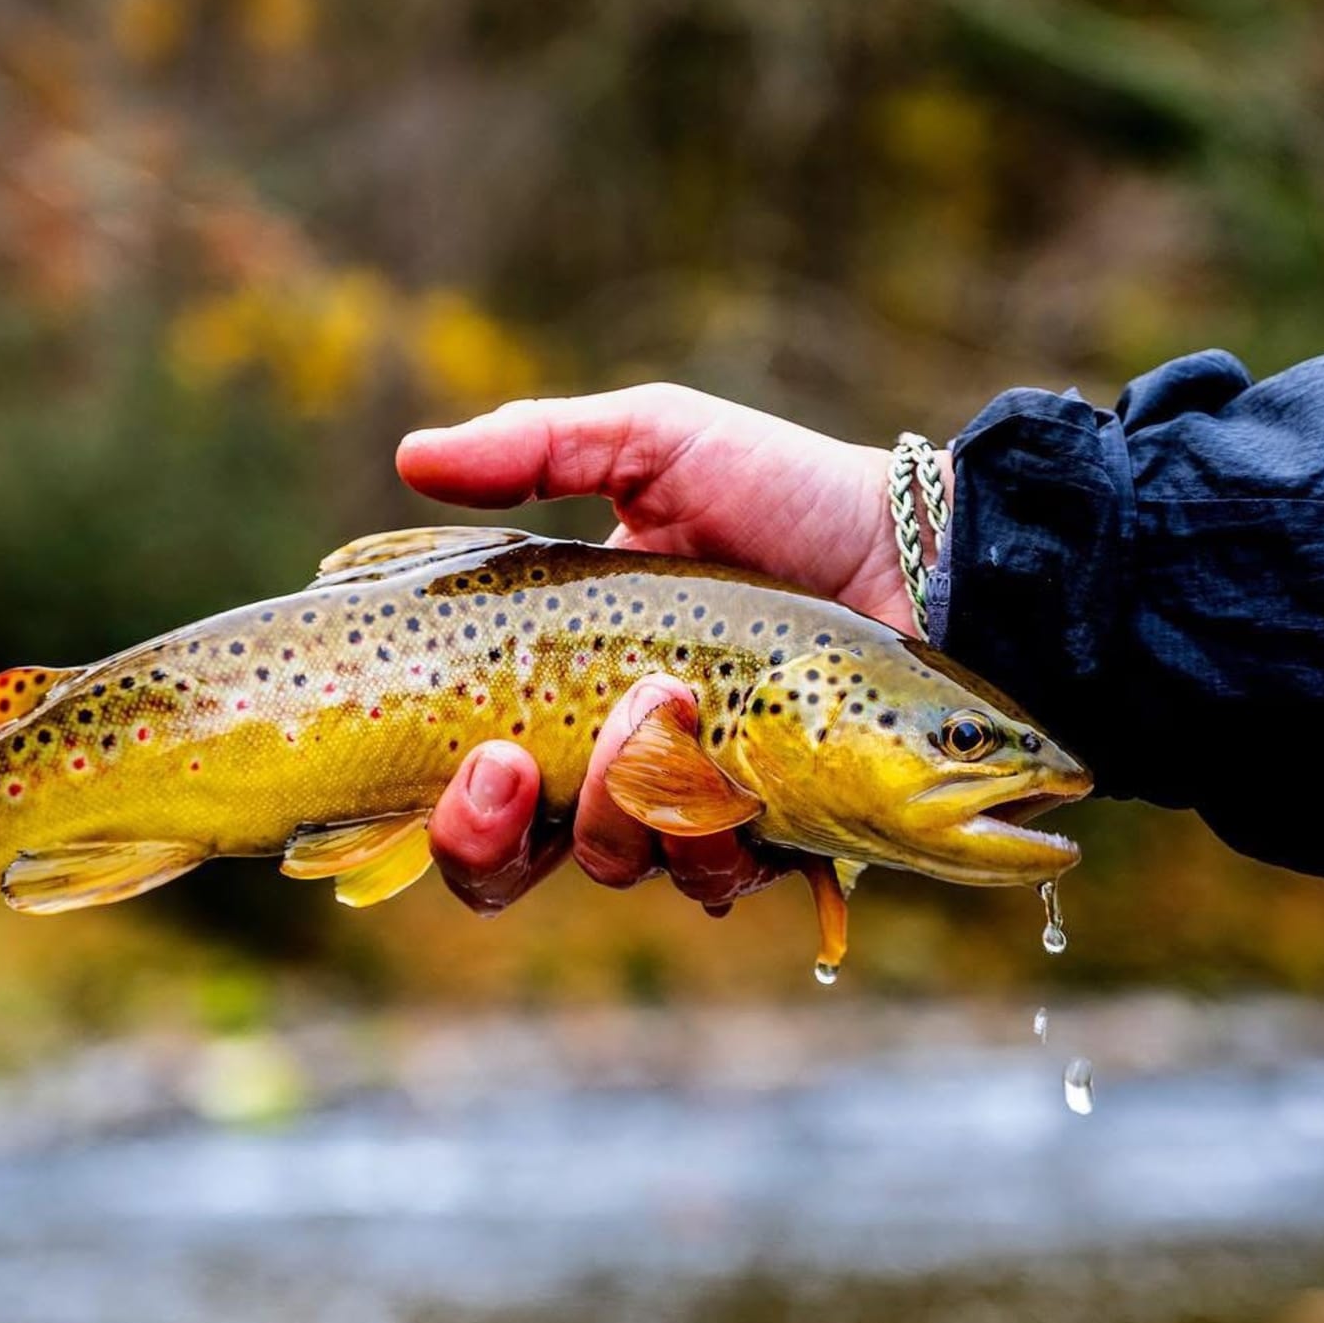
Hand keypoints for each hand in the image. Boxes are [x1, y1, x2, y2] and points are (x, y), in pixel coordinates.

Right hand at [398, 385, 938, 914]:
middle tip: (514, 761)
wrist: (913, 544)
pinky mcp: (771, 834)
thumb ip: (537, 447)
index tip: (475, 752)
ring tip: (669, 701)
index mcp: (557, 684)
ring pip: (614, 865)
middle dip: (493, 834)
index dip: (448, 808)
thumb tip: (409, 456)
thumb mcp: (652, 442)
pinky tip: (735, 768)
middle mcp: (608, 763)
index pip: (465, 785)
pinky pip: (717, 880)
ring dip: (620, 802)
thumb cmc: (781, 489)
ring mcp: (690, 805)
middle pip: (508, 864)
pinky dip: (714, 838)